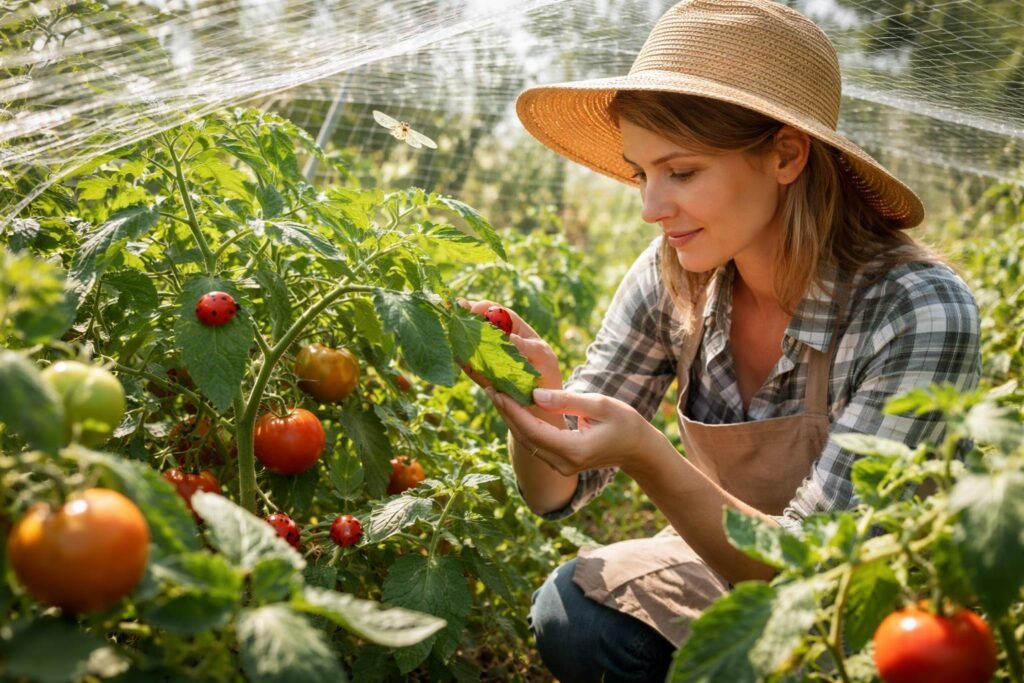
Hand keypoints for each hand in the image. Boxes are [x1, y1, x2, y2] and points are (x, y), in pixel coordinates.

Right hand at [456, 298, 562, 390]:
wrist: (542, 409)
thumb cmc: (548, 376)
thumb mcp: (542, 358)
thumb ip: (528, 348)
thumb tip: (511, 338)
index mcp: (517, 331)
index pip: (499, 314)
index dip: (485, 308)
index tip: (472, 307)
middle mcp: (501, 343)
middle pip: (481, 325)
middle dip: (466, 318)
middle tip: (453, 314)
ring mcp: (490, 359)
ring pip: (471, 344)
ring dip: (459, 336)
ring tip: (450, 331)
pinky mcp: (483, 377)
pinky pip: (470, 366)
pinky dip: (461, 360)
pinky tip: (455, 354)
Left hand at [486, 387, 660, 475]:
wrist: (637, 449)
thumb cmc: (625, 423)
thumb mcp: (600, 405)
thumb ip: (566, 401)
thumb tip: (535, 393)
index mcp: (574, 450)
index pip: (534, 430)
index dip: (513, 411)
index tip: (498, 390)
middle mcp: (564, 463)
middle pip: (525, 438)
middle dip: (506, 412)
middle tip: (490, 387)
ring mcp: (561, 466)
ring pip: (527, 442)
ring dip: (510, 418)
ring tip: (496, 393)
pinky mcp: (559, 462)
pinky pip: (534, 443)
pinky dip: (522, 424)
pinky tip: (512, 406)